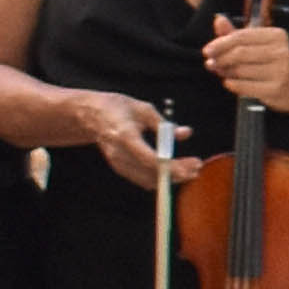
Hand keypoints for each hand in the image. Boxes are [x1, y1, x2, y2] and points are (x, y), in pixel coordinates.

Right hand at [72, 94, 189, 193]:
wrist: (92, 115)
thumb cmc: (119, 108)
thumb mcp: (144, 109)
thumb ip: (165, 124)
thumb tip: (186, 134)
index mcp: (125, 136)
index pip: (151, 158)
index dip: (172, 166)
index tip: (191, 165)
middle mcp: (119, 153)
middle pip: (151, 172)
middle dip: (177, 173)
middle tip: (197, 167)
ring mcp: (117, 163)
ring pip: (148, 180)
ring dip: (171, 178)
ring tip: (191, 170)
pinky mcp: (119, 167)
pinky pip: (142, 179)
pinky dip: (159, 178)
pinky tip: (175, 172)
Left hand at [204, 19, 288, 105]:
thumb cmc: (274, 63)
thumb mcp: (259, 45)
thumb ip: (237, 34)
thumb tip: (218, 19)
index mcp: (276, 36)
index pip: (242, 36)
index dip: (221, 43)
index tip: (207, 50)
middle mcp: (280, 51)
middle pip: (240, 53)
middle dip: (221, 58)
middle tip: (211, 63)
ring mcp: (280, 71)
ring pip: (241, 70)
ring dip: (225, 72)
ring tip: (221, 72)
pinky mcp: (275, 89)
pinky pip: (245, 86)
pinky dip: (232, 84)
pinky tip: (229, 83)